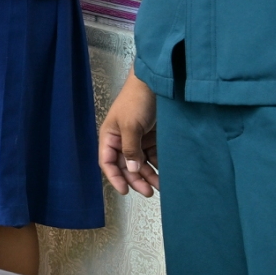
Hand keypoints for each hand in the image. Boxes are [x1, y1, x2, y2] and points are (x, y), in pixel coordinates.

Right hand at [98, 74, 159, 196]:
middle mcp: (122, 140)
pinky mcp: (152, 137)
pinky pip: (154, 156)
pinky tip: (167, 173)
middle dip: (136, 179)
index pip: (108, 162)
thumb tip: (131, 169)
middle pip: (126, 166)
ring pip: (141, 163)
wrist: (156, 82)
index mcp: (110, 137)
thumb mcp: (131, 125)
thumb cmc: (137, 101)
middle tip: (149, 191)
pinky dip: (159, 165)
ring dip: (149, 175)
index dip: (114, 177)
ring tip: (161, 186)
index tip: (125, 191)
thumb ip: (130, 148)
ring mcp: (138, 139)